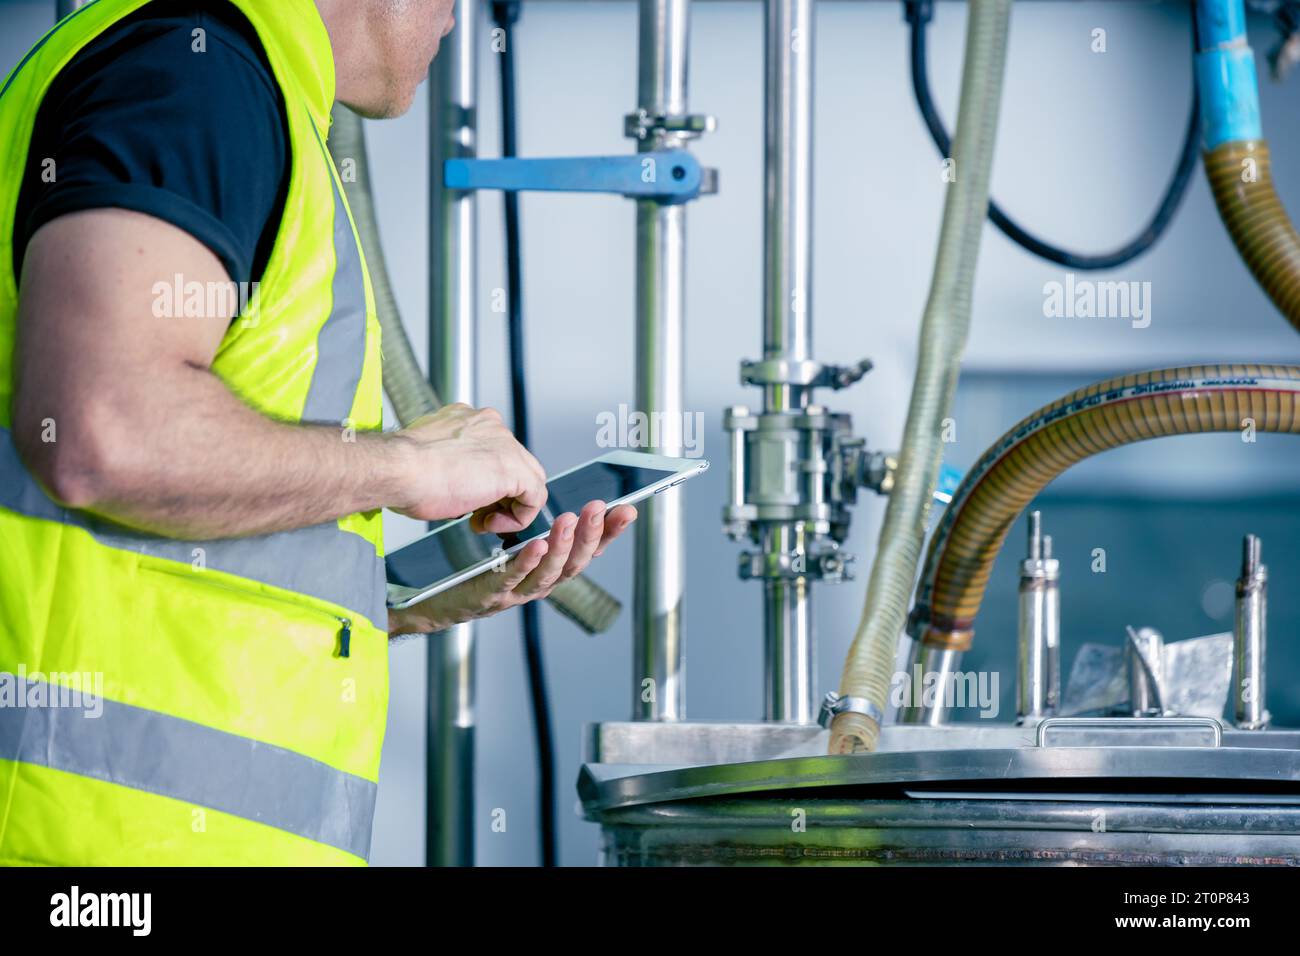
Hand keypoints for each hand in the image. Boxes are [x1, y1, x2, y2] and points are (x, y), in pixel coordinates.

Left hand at [389, 500, 636, 633]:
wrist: (421, 598)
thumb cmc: (462, 567)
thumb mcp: (500, 539)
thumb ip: (522, 517)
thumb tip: (538, 482)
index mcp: (541, 570)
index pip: (584, 551)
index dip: (608, 533)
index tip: (626, 510)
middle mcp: (534, 585)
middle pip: (573, 563)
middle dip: (591, 535)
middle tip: (600, 508)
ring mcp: (512, 595)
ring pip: (548, 573)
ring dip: (563, 546)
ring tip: (571, 520)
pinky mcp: (486, 597)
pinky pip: (510, 579)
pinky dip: (526, 562)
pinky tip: (536, 544)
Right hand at [393, 404, 546, 533]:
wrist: (398, 470)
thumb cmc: (400, 469)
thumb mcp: (427, 461)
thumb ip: (449, 465)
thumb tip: (455, 484)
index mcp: (468, 420)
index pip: (494, 451)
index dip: (485, 482)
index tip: (470, 500)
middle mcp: (490, 426)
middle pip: (514, 463)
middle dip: (499, 495)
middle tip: (479, 516)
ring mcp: (505, 444)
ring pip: (528, 478)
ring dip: (509, 507)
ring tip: (484, 522)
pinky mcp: (514, 468)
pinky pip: (535, 496)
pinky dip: (519, 516)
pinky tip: (493, 524)